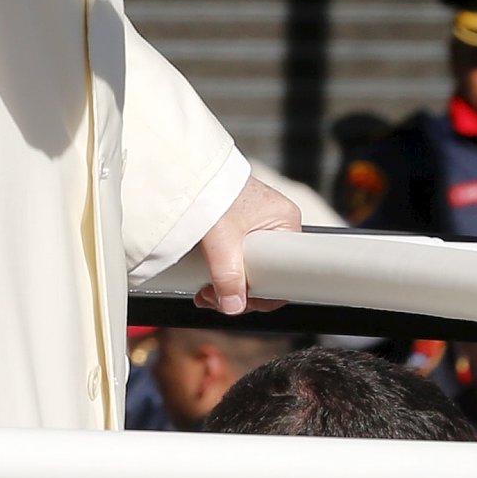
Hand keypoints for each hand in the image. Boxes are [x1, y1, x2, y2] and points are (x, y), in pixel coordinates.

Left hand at [192, 177, 303, 316]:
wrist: (190, 171)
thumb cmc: (213, 190)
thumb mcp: (222, 239)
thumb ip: (228, 276)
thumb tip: (233, 307)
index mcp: (286, 222)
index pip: (285, 271)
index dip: (262, 293)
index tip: (242, 301)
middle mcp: (276, 225)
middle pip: (265, 274)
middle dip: (238, 291)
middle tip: (215, 297)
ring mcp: (257, 227)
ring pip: (248, 270)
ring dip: (226, 285)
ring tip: (205, 291)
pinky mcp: (239, 229)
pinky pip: (237, 260)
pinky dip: (222, 272)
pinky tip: (205, 282)